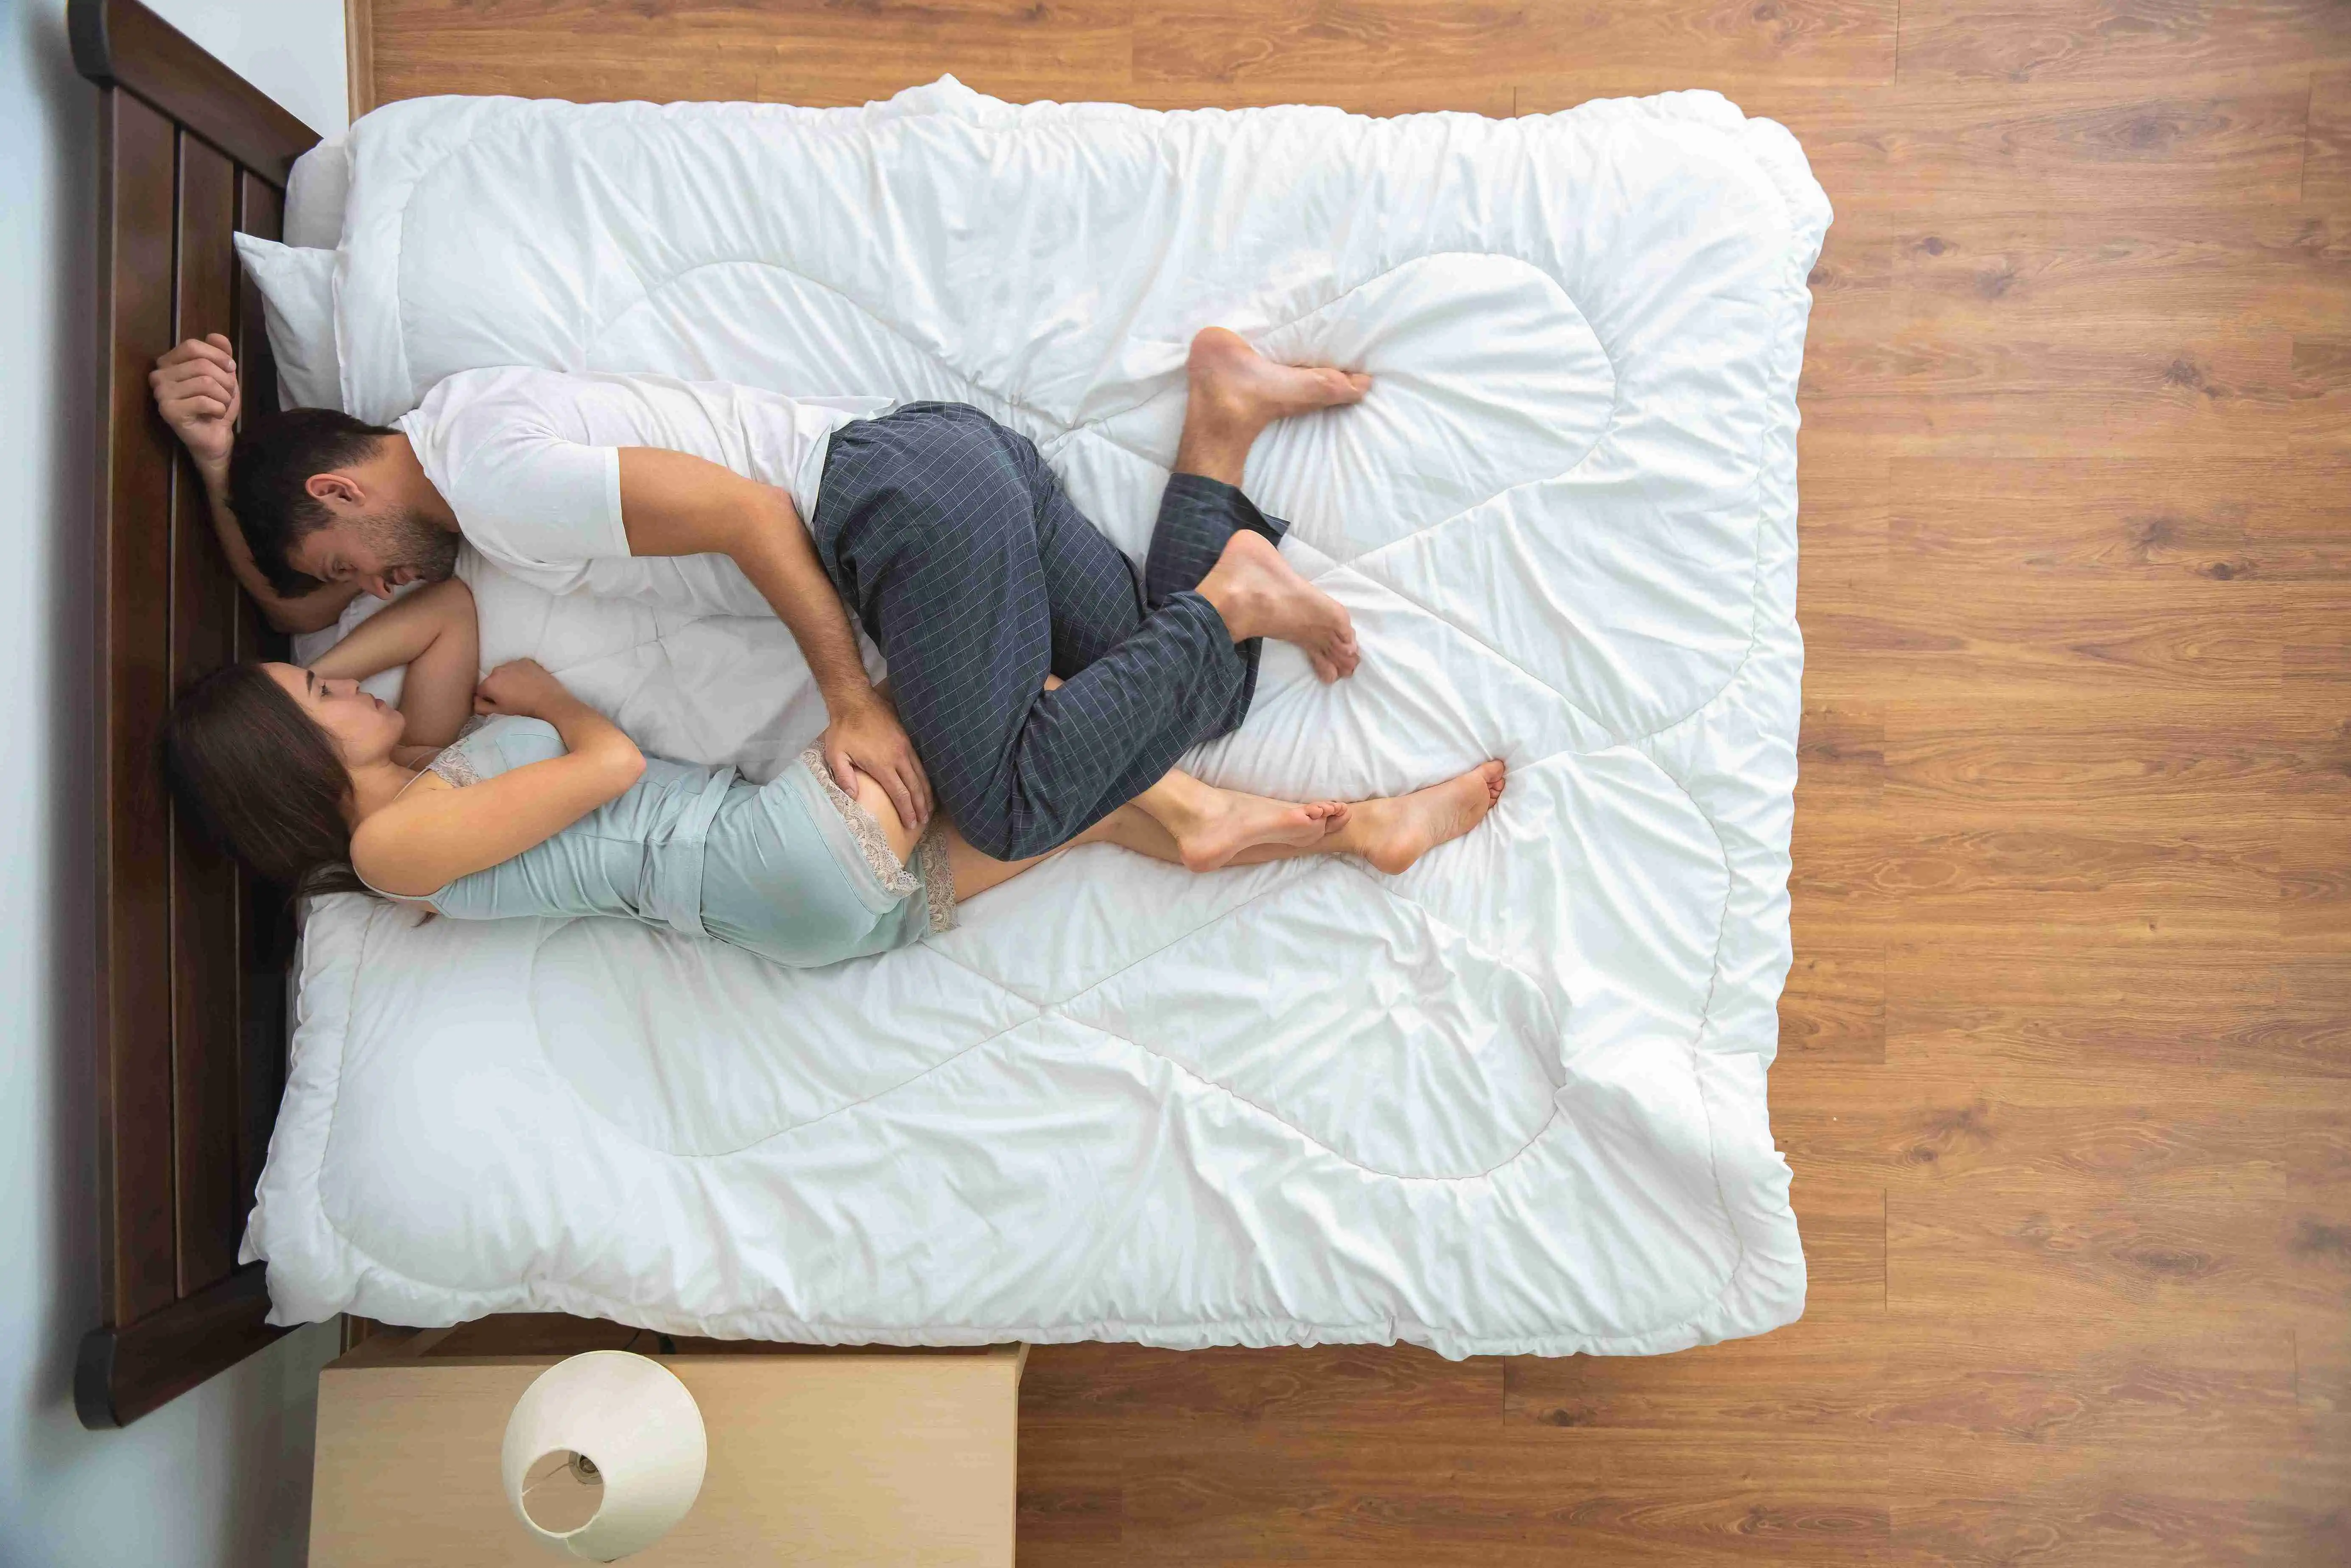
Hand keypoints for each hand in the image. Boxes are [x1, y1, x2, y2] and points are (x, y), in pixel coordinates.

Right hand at [150, 334, 240, 470]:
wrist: (215, 436)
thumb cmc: (215, 404)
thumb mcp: (223, 375)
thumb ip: (220, 353)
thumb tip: (216, 335)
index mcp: (168, 362)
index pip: (192, 346)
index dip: (218, 356)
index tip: (231, 368)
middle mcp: (159, 375)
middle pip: (202, 365)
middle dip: (225, 381)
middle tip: (227, 394)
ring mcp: (161, 394)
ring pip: (206, 382)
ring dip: (224, 396)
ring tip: (221, 405)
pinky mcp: (169, 411)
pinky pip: (204, 401)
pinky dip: (219, 408)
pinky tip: (214, 415)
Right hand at [472, 658, 572, 719]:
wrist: (550, 701)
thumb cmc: (523, 709)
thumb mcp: (500, 712)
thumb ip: (481, 706)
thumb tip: (474, 701)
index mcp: (490, 683)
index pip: (480, 691)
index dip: (488, 698)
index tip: (499, 703)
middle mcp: (498, 669)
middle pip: (493, 679)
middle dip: (498, 687)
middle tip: (511, 697)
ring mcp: (513, 663)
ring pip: (505, 672)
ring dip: (509, 679)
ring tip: (521, 689)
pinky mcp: (526, 661)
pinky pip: (518, 666)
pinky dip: (520, 672)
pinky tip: (528, 682)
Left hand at [823, 687, 931, 832]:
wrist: (855, 700)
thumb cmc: (843, 728)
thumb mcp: (836, 754)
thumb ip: (844, 777)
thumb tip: (854, 798)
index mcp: (882, 764)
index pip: (899, 793)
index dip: (906, 810)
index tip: (911, 824)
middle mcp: (898, 757)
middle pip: (914, 786)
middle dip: (920, 806)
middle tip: (924, 821)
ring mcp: (906, 746)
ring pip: (921, 774)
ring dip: (926, 793)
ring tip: (929, 808)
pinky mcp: (908, 738)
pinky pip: (921, 762)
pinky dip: (925, 777)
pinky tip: (926, 784)